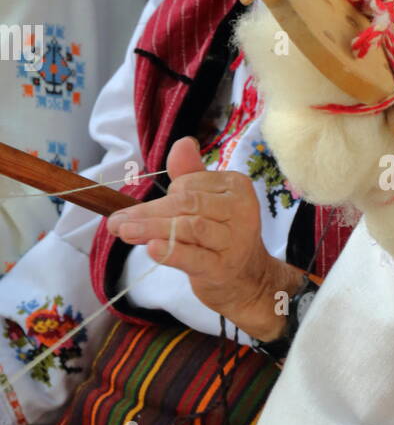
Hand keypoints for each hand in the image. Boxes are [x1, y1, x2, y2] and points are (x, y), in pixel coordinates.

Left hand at [106, 136, 302, 339]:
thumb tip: (182, 143)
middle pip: (186, 205)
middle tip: (116, 222)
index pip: (190, 185)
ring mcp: (234, 241)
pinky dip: (171, 252)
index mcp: (236, 187)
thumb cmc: (222, 237)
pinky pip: (194, 258)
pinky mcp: (224, 269)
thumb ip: (192, 174)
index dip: (162, 197)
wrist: (247, 281)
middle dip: (148, 212)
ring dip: (151, 228)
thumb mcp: (208, 203)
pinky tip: (151, 249)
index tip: (140, 210)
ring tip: (124, 231)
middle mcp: (241, 211)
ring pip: (188, 228)